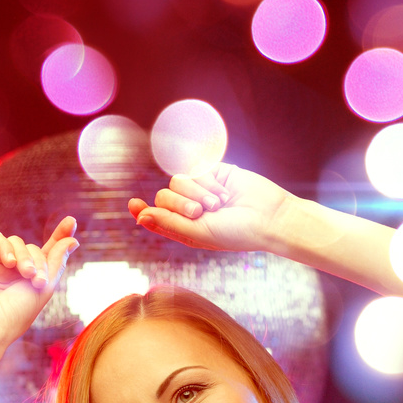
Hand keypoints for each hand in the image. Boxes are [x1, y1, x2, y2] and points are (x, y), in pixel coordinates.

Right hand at [0, 217, 77, 345]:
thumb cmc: (16, 314)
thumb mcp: (44, 287)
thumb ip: (57, 261)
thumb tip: (72, 239)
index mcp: (28, 278)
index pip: (45, 252)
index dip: (58, 236)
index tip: (71, 222)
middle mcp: (11, 269)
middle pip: (32, 248)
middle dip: (39, 260)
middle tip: (37, 279)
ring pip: (16, 242)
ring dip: (24, 255)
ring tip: (25, 274)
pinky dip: (5, 246)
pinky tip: (8, 262)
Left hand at [128, 163, 292, 253]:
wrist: (268, 217)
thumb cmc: (236, 233)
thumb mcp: (199, 233)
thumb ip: (169, 224)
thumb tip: (140, 218)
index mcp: (184, 228)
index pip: (155, 216)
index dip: (142, 210)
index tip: (133, 204)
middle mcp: (189, 208)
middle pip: (164, 195)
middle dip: (181, 203)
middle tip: (202, 212)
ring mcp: (200, 189)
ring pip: (178, 180)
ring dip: (198, 193)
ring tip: (219, 204)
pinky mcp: (213, 173)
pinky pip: (196, 169)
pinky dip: (209, 182)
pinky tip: (225, 193)